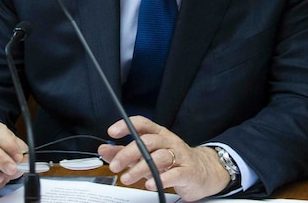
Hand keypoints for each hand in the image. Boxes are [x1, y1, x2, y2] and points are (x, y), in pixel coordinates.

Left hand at [100, 116, 230, 201]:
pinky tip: (149, 184)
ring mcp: (179, 155)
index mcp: (158, 135)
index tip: (113, 132)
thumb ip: (124, 153)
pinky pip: (174, 173)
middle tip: (116, 166)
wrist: (202, 171)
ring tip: (127, 178)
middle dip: (128, 153)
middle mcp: (169, 141)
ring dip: (140, 168)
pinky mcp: (187, 171)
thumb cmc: (173, 161)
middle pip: (148, 141)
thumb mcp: (147, 155)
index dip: (127, 126)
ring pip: (159, 157)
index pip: (142, 124)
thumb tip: (104, 149)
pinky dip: (160, 178)